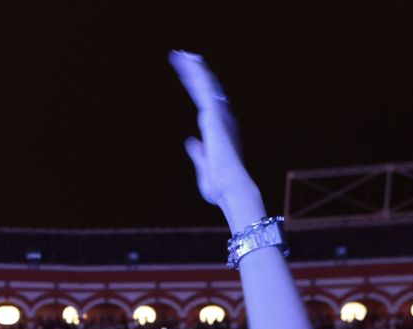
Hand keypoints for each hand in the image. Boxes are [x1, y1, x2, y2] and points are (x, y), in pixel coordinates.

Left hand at [170, 51, 263, 227]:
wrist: (232, 189)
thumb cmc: (221, 186)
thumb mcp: (205, 167)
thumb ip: (199, 154)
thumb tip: (191, 142)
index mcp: (219, 131)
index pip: (206, 104)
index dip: (197, 88)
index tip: (188, 77)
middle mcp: (222, 120)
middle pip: (208, 90)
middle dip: (196, 73)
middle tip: (184, 58)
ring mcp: (219, 117)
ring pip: (205, 85)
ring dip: (194, 69)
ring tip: (180, 55)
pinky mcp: (214, 117)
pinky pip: (204, 90)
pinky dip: (196, 75)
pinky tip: (187, 63)